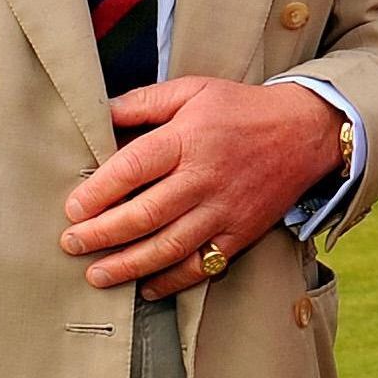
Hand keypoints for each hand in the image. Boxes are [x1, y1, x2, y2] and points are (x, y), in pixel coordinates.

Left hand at [63, 79, 341, 298]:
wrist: (306, 132)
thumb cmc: (242, 109)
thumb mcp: (194, 90)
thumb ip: (145, 102)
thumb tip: (99, 115)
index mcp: (189, 138)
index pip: (134, 167)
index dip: (100, 191)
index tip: (72, 208)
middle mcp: (205, 177)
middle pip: (146, 213)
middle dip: (102, 234)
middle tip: (71, 244)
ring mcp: (225, 209)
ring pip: (171, 246)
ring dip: (129, 264)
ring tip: (96, 275)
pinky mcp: (242, 232)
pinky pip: (204, 264)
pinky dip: (173, 281)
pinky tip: (146, 287)